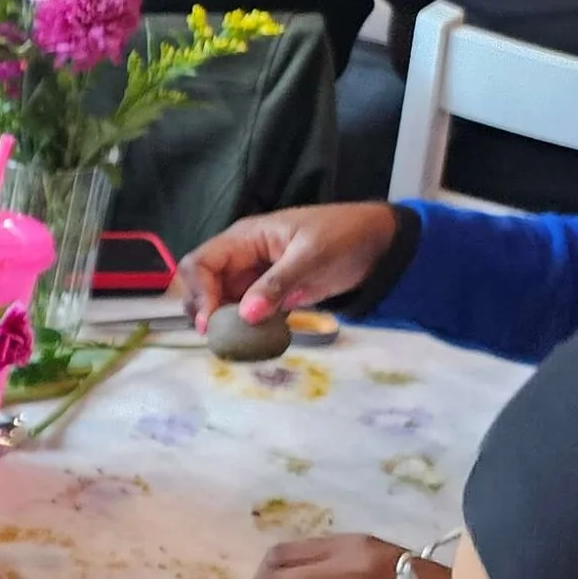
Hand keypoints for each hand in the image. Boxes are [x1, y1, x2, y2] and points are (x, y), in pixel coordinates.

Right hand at [178, 201, 397, 327]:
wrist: (377, 244)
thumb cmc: (344, 237)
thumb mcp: (311, 256)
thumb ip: (277, 284)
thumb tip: (246, 315)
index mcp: (245, 238)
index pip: (201, 263)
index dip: (199, 291)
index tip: (211, 321)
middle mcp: (241, 258)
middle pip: (202, 285)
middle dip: (204, 311)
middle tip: (219, 336)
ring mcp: (253, 278)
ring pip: (220, 303)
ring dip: (222, 323)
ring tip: (235, 342)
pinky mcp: (268, 295)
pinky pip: (244, 314)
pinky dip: (244, 329)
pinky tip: (253, 340)